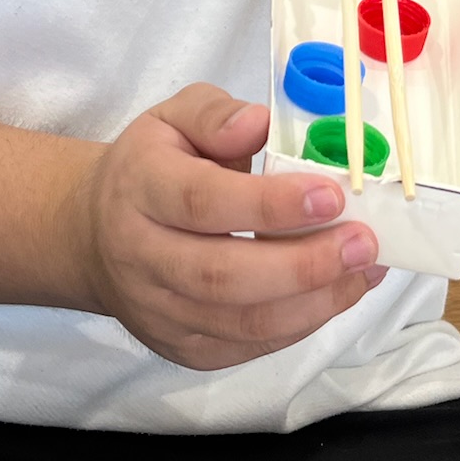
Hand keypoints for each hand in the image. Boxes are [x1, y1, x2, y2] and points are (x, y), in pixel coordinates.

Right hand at [64, 83, 383, 370]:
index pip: (202, 202)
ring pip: (242, 322)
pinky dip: (302, 322)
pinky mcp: (183, 347)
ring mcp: (159, 311)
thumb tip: (258, 124)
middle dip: (302, 264)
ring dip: (315, 301)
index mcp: (139, 188)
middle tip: (362, 243)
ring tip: (364, 269)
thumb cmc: (154, 167)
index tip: (332, 194)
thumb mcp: (175, 118)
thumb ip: (216, 113)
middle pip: (222, 275)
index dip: (269, 204)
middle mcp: (141, 256)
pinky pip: (249, 345)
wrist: (95, 235)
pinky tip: (340, 291)